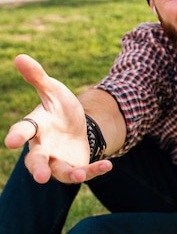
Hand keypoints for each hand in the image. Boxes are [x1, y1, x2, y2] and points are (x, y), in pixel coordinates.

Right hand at [4, 55, 111, 183]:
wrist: (77, 126)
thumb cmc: (58, 108)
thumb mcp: (52, 90)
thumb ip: (38, 78)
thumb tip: (19, 56)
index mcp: (36, 127)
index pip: (24, 131)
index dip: (18, 135)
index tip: (12, 142)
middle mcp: (43, 147)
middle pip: (36, 160)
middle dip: (38, 168)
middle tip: (40, 177)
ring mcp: (58, 160)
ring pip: (59, 172)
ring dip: (69, 174)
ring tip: (79, 175)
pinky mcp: (75, 166)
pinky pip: (84, 171)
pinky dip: (95, 170)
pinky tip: (108, 164)